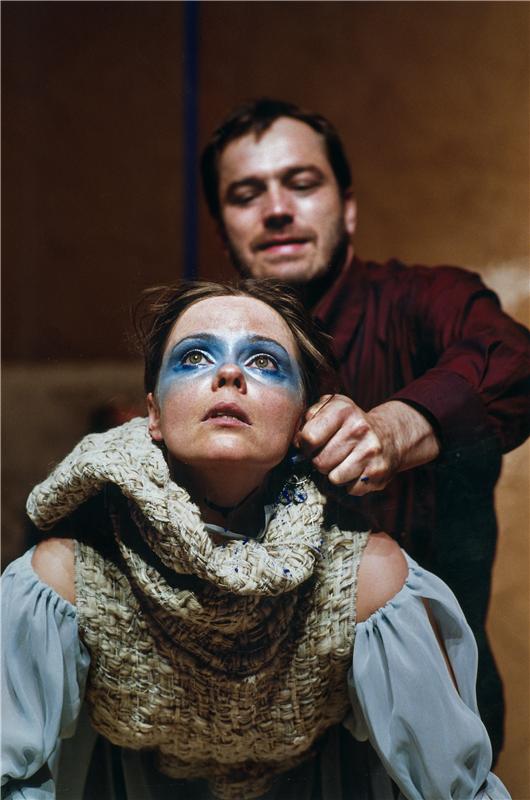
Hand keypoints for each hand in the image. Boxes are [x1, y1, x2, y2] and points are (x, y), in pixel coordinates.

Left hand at [294, 395, 439, 495]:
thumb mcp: (331, 408)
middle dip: (319, 461)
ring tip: (342, 461)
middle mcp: (359, 428)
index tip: (311, 444)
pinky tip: (356, 470)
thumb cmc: (350, 424)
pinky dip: (350, 483)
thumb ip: (308, 418)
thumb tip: (296, 442)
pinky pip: (350, 489)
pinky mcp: (378, 472)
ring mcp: (370, 451)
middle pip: (320, 461)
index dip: (305, 445)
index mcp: (343, 410)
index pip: (309, 437)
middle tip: (329, 454)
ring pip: (334, 478)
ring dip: (334, 473)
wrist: (389, 435)